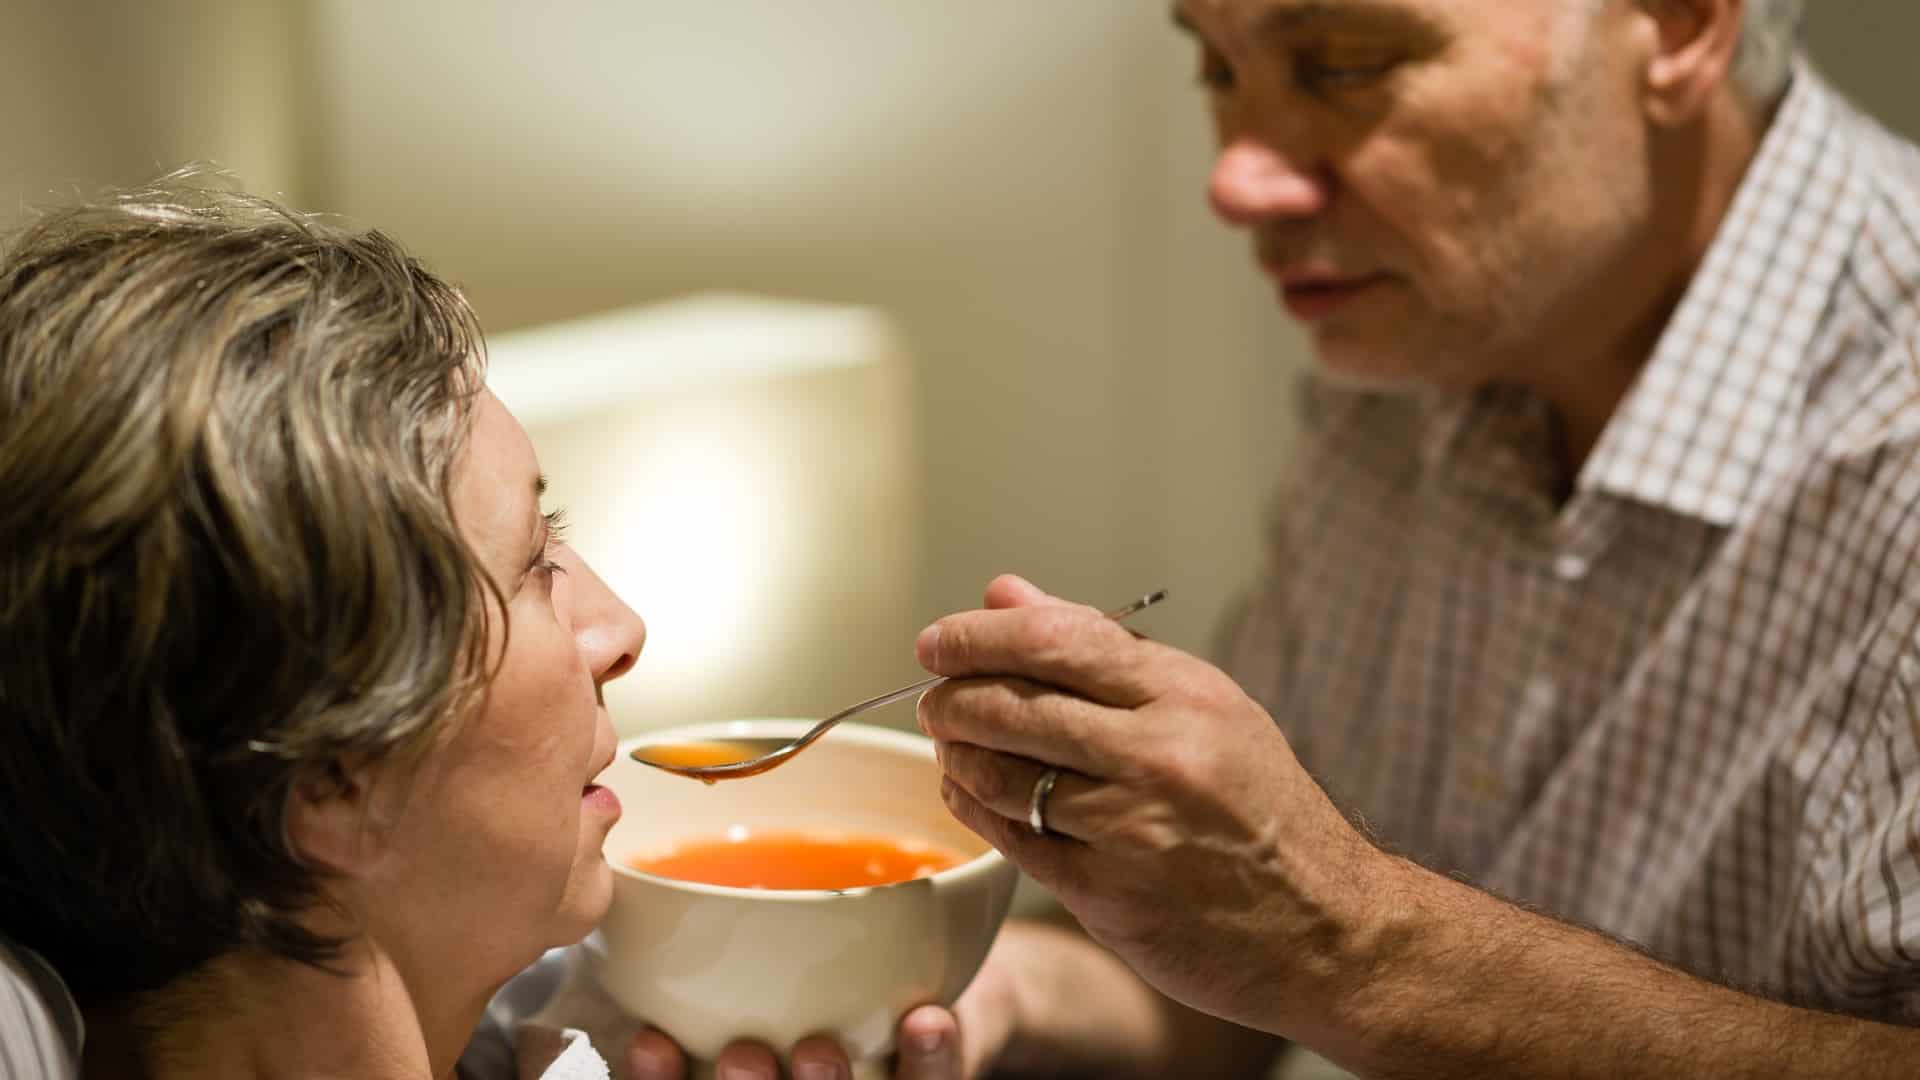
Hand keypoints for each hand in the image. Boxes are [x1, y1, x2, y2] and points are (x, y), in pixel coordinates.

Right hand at [622, 953, 1019, 1078]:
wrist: (926, 1010)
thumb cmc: (820, 986)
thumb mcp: (759, 974)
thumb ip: (713, 967)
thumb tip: (644, 902)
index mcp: (744, 1077)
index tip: (649, 1040)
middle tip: (743, 1055)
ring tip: (819, 1046)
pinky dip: (930, 1060)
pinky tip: (926, 1021)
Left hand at [916, 575, 1383, 1040]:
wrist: (1327, 928)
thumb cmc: (1262, 809)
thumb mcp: (1206, 707)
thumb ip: (1102, 649)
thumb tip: (1005, 594)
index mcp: (1185, 693)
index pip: (1054, 640)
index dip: (977, 637)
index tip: (936, 643)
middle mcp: (1159, 754)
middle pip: (1013, 706)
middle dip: (952, 698)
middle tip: (932, 699)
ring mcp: (1132, 828)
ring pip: (1002, 776)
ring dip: (956, 756)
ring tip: (950, 746)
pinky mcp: (1109, 895)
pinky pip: (1014, 842)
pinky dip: (976, 810)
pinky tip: (966, 794)